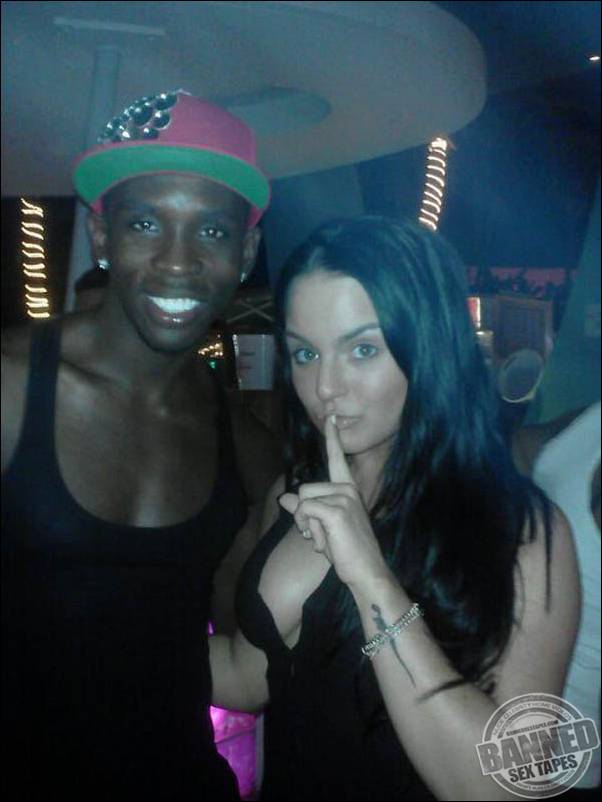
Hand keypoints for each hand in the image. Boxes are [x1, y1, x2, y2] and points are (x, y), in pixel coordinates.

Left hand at [279, 415, 390, 589]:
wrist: (367, 571)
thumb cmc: (347, 551)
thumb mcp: (322, 528)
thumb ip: (305, 511)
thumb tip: (285, 499)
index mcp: (348, 489)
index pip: (337, 458)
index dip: (332, 437)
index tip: (331, 415)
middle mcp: (347, 489)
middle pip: (304, 489)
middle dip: (304, 516)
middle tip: (321, 535)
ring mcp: (344, 498)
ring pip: (303, 501)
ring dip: (306, 525)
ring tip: (326, 539)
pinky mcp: (337, 511)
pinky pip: (305, 511)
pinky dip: (309, 530)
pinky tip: (325, 544)